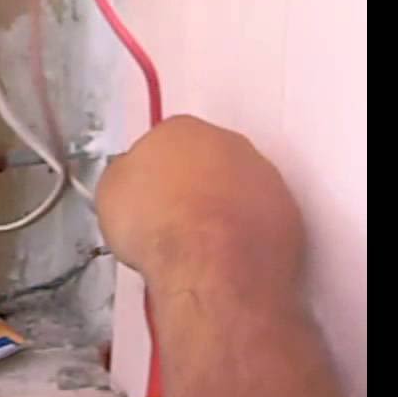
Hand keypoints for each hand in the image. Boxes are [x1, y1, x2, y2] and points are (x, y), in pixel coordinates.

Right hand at [95, 115, 304, 295]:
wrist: (210, 266)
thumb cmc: (161, 227)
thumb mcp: (110, 194)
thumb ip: (124, 175)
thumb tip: (127, 180)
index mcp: (181, 129)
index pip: (163, 139)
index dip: (152, 171)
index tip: (146, 194)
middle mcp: (228, 144)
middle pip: (207, 158)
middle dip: (192, 183)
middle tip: (172, 217)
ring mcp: (263, 177)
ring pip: (238, 187)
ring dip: (222, 208)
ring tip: (198, 243)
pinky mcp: (288, 213)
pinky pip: (262, 218)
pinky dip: (246, 234)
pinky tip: (226, 256)